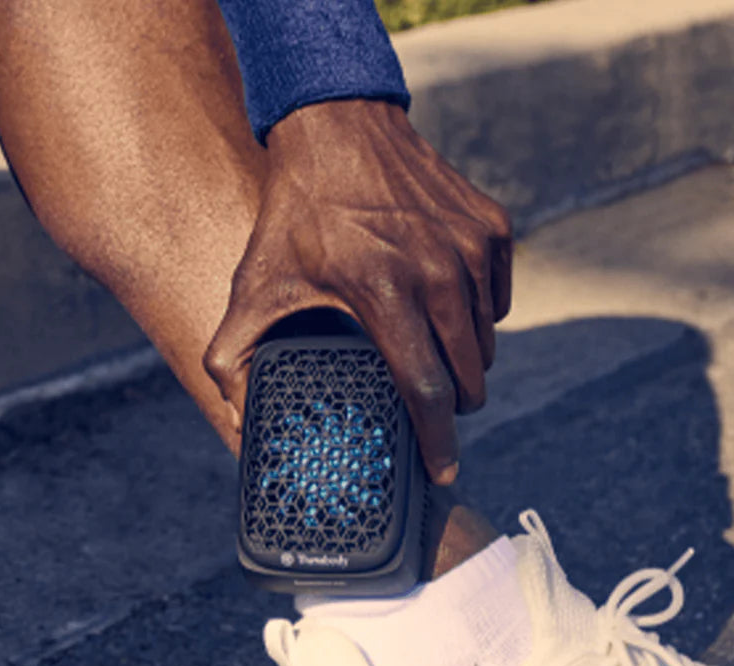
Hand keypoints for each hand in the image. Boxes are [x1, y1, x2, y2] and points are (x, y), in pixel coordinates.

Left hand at [202, 98, 511, 484]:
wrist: (338, 124)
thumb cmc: (296, 213)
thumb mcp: (255, 285)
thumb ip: (234, 358)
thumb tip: (235, 422)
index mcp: (385, 294)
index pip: (427, 391)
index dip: (438, 443)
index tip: (443, 473)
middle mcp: (440, 272)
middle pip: (466, 377)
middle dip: (450, 406)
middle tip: (426, 406)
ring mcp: (473, 249)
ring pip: (486, 344)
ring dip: (463, 363)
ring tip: (427, 352)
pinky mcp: (493, 230)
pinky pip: (499, 304)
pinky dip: (477, 318)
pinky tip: (442, 306)